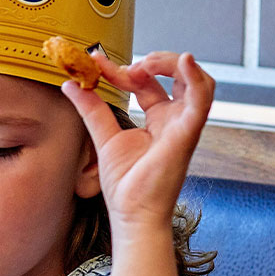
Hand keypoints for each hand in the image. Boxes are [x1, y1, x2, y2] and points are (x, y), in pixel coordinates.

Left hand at [62, 51, 213, 228]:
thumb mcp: (103, 136)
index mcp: (158, 120)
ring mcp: (183, 125)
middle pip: (174, 76)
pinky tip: (185, 60)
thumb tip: (72, 84)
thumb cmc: (126, 186)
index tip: (96, 61)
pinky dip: (196, 77)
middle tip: (123, 67)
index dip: (122, 69)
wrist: (132, 215)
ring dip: (172, 63)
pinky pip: (202, 99)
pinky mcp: (188, 133)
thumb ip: (91, 108)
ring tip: (143, 65)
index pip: (145, 83)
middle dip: (151, 62)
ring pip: (195, 80)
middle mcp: (174, 119)